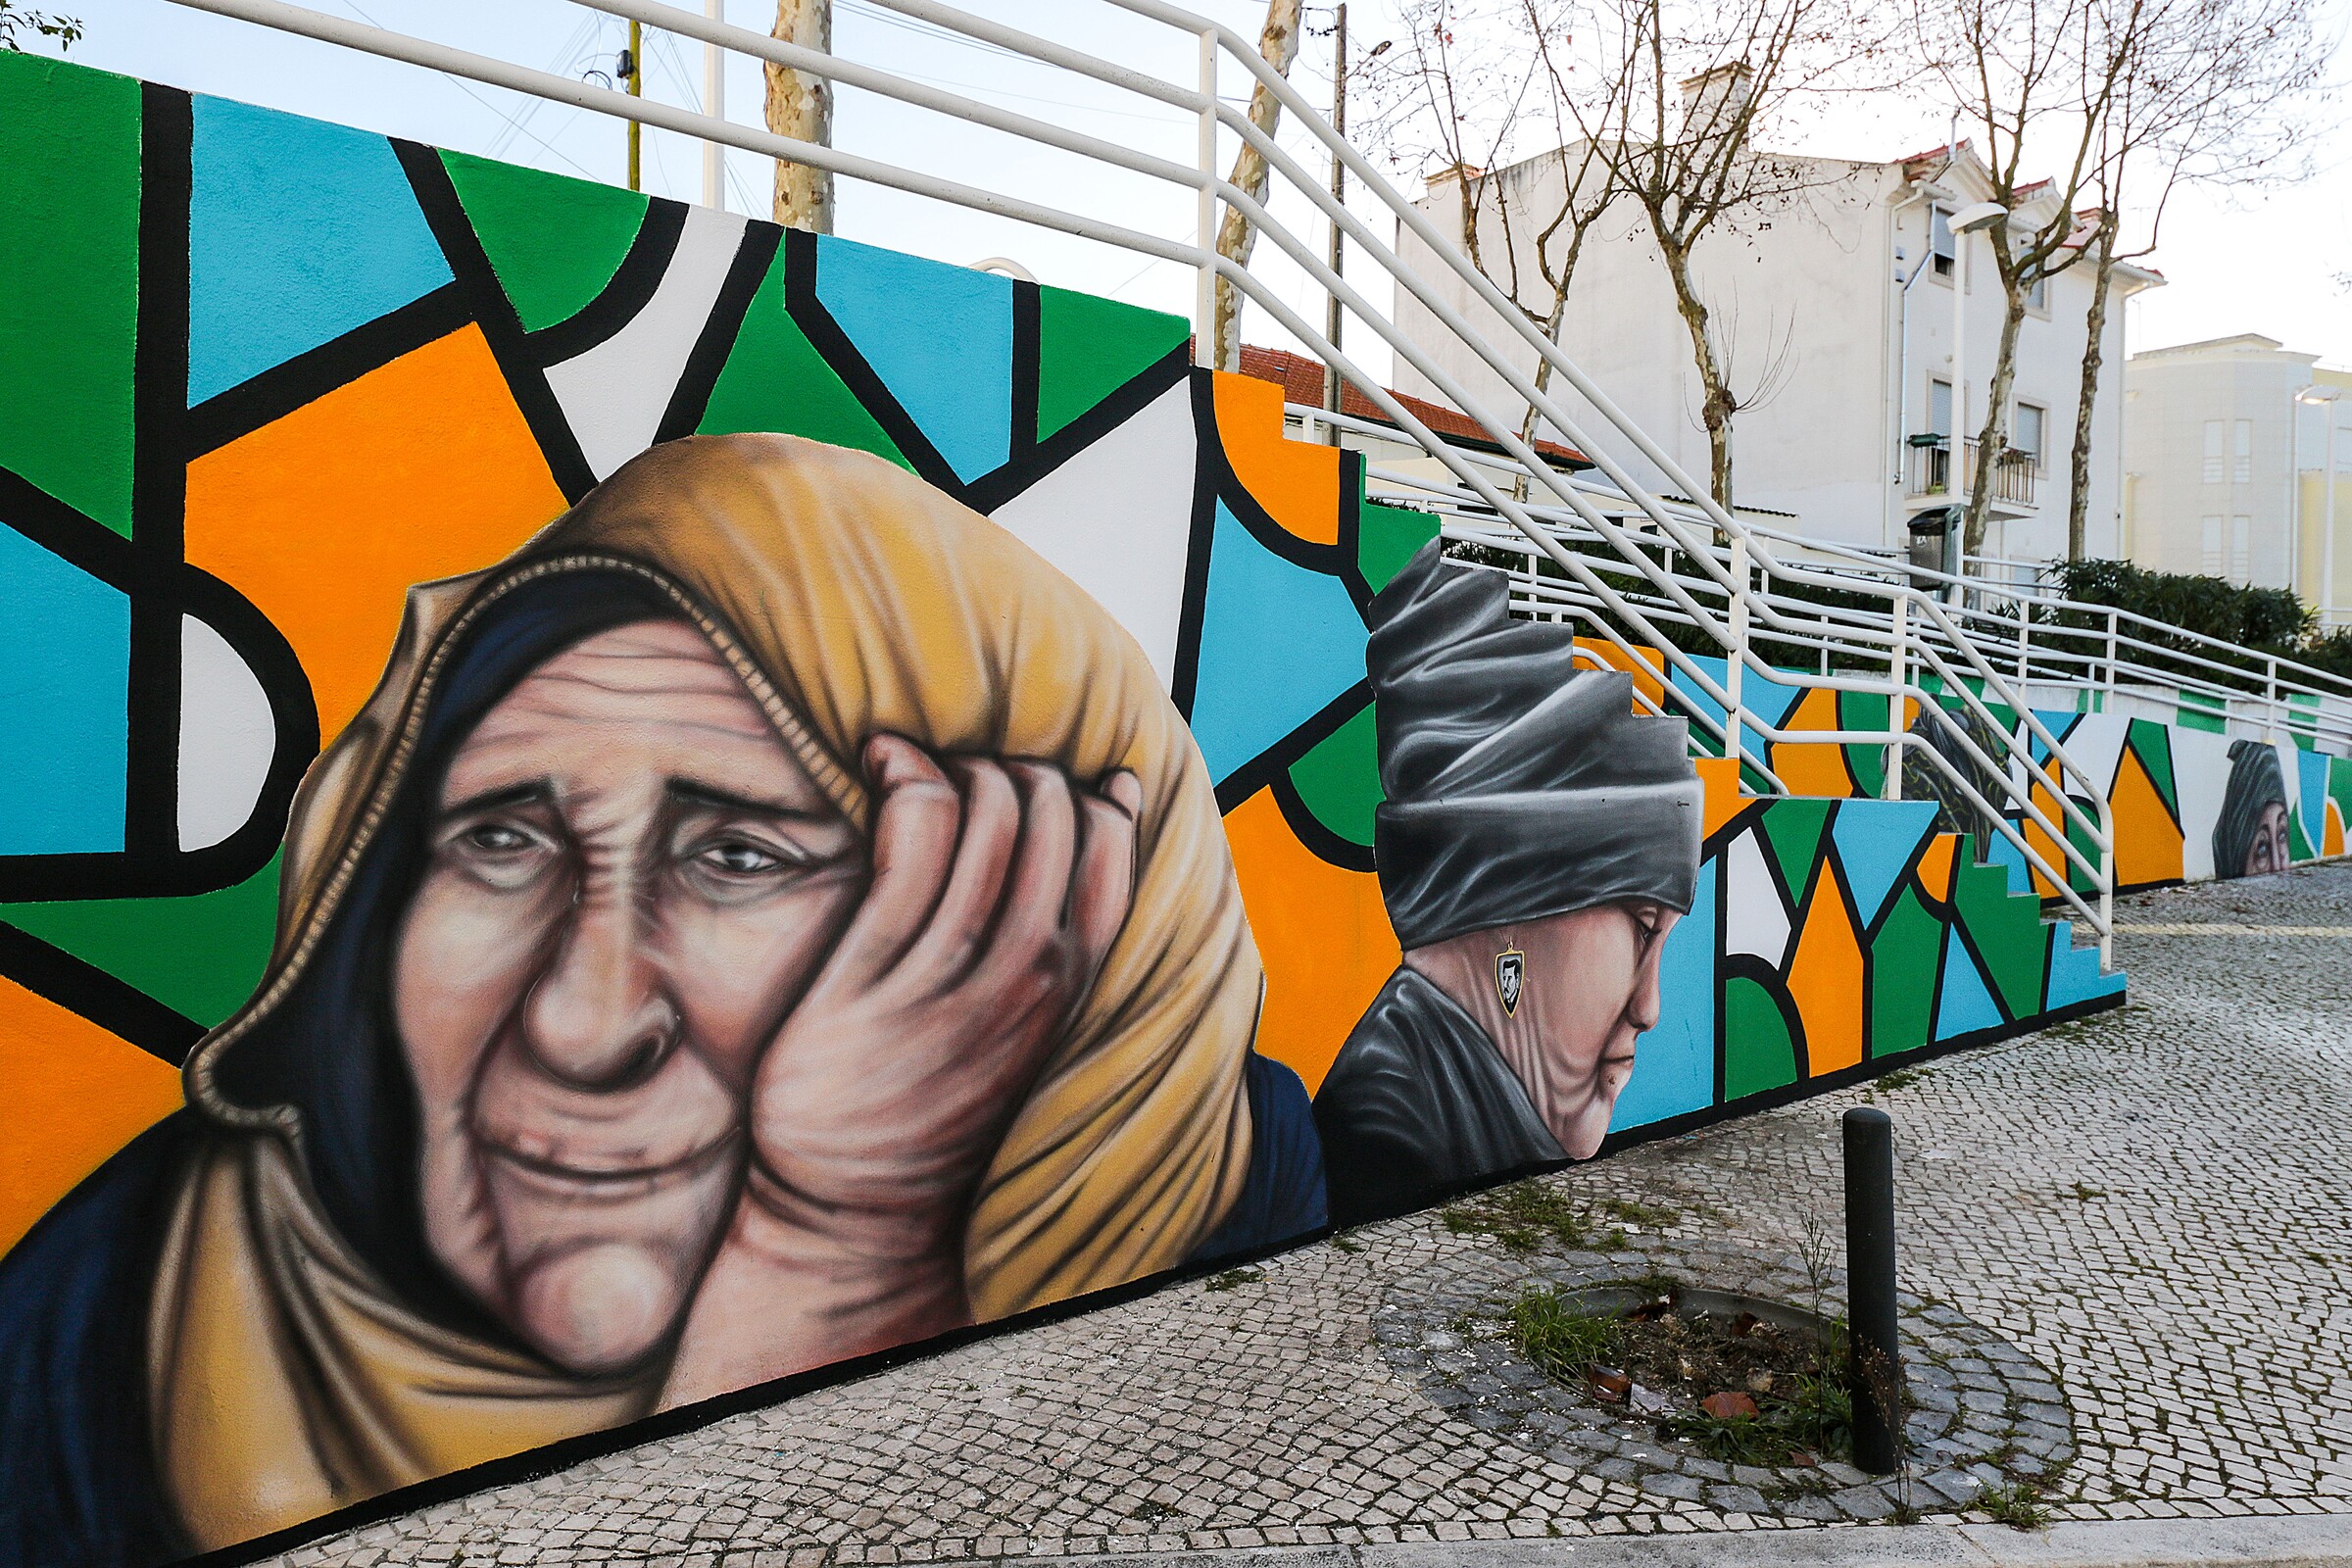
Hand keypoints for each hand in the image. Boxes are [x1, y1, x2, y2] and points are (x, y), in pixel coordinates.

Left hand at [661, 736, 1138, 1403]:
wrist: (858, 1210)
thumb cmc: (932, 1108)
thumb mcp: (1015, 1036)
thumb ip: (1042, 958)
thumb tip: (1063, 869)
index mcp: (1066, 986)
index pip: (1110, 851)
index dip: (1082, 790)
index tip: (1037, 776)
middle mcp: (1024, 977)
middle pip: (1049, 816)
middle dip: (1013, 766)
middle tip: (964, 767)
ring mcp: (954, 975)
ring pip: (986, 816)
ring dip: (956, 765)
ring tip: (914, 758)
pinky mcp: (878, 973)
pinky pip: (913, 838)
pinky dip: (907, 775)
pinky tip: (883, 759)